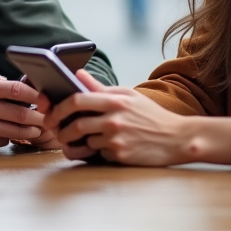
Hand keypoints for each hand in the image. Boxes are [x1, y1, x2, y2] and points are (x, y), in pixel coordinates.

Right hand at [0, 64, 45, 150]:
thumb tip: (11, 81)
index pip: (15, 89)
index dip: (35, 94)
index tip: (45, 97)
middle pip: (20, 113)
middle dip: (39, 116)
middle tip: (48, 116)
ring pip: (15, 131)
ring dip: (31, 130)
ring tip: (38, 127)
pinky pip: (1, 140)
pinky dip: (11, 137)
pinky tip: (14, 133)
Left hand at [43, 70, 230, 166]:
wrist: (178, 138)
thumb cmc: (150, 115)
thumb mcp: (128, 96)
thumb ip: (100, 88)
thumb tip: (77, 74)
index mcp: (115, 101)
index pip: (77, 100)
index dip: (59, 108)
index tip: (51, 114)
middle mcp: (114, 120)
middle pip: (76, 125)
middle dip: (61, 130)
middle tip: (57, 133)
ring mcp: (117, 139)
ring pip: (86, 142)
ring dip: (78, 144)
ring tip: (77, 142)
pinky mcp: (121, 156)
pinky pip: (99, 155)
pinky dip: (97, 153)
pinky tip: (105, 149)